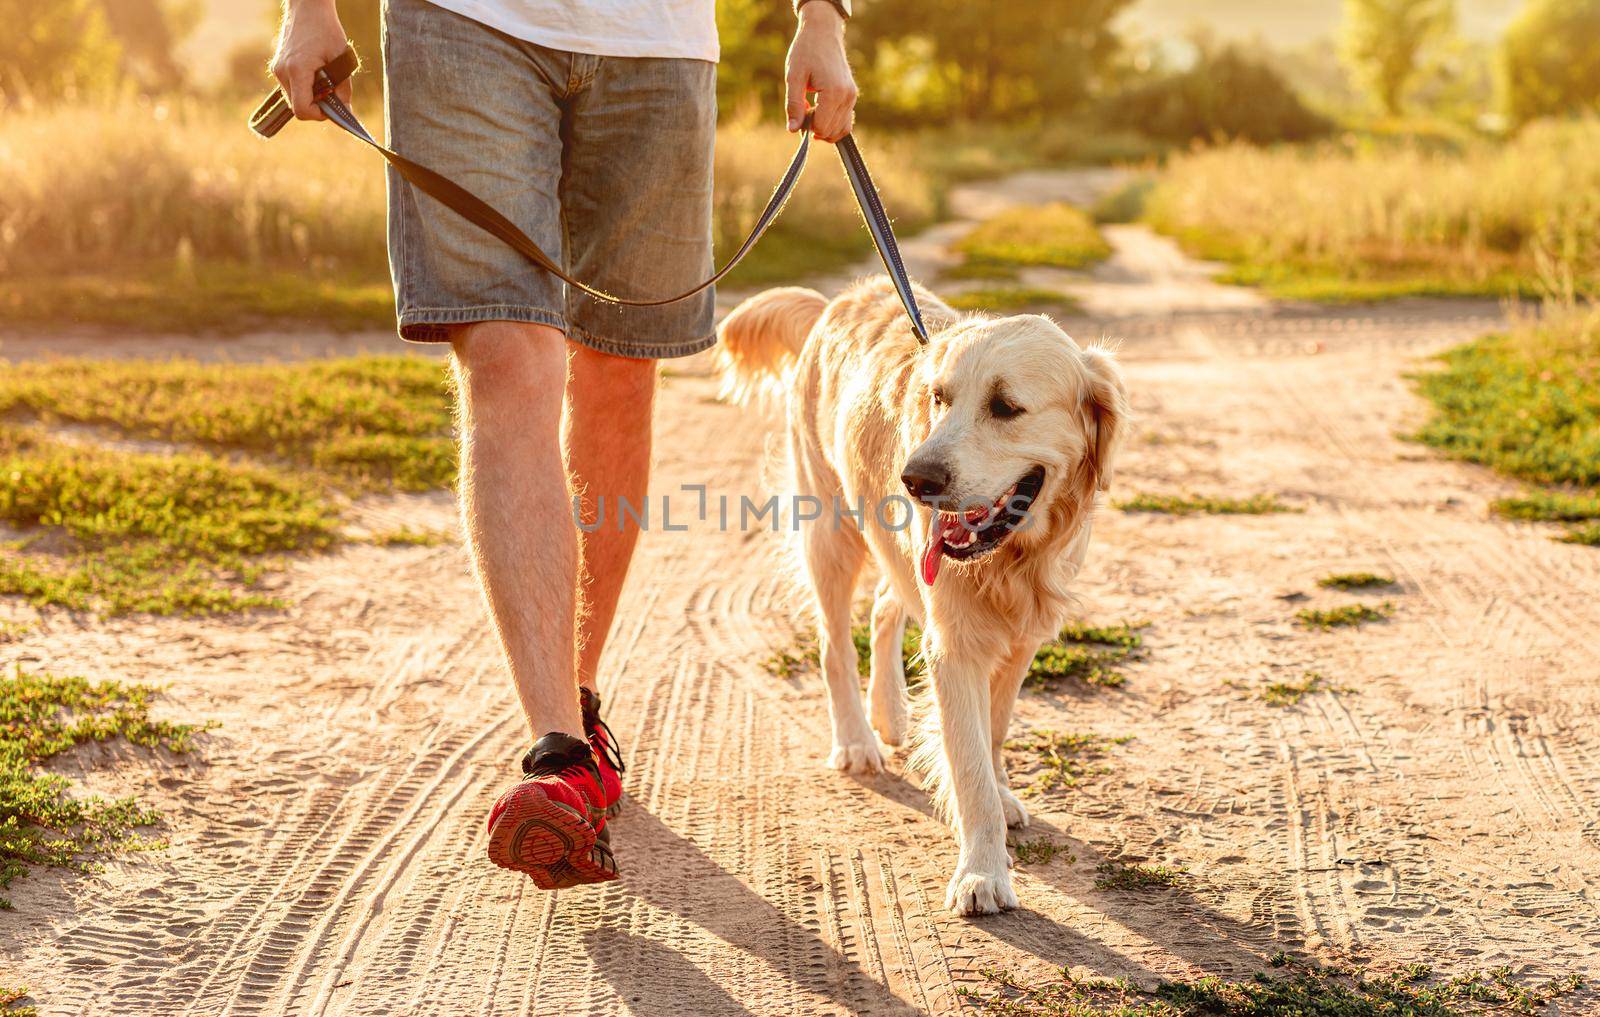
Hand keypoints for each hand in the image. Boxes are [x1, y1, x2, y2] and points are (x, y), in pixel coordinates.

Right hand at [270, 0, 351, 120]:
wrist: (307, 8)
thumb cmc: (326, 29)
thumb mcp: (342, 59)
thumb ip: (344, 88)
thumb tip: (346, 112)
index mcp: (297, 70)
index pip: (302, 110)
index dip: (319, 114)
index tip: (333, 106)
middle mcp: (282, 72)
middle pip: (297, 106)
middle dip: (317, 105)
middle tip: (332, 91)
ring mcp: (277, 69)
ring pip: (294, 98)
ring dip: (311, 96)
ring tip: (324, 79)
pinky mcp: (278, 66)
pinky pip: (292, 88)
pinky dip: (305, 88)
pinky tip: (316, 74)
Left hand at [785, 4, 857, 142]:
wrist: (823, 32)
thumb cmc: (806, 51)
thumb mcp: (794, 77)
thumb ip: (794, 105)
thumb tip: (792, 129)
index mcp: (833, 92)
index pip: (821, 127)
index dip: (806, 126)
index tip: (798, 111)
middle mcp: (847, 96)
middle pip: (831, 131)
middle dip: (814, 127)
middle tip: (803, 109)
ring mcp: (852, 96)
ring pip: (841, 130)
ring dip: (824, 127)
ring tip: (811, 109)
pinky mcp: (852, 95)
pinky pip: (845, 121)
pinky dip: (832, 123)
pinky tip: (819, 111)